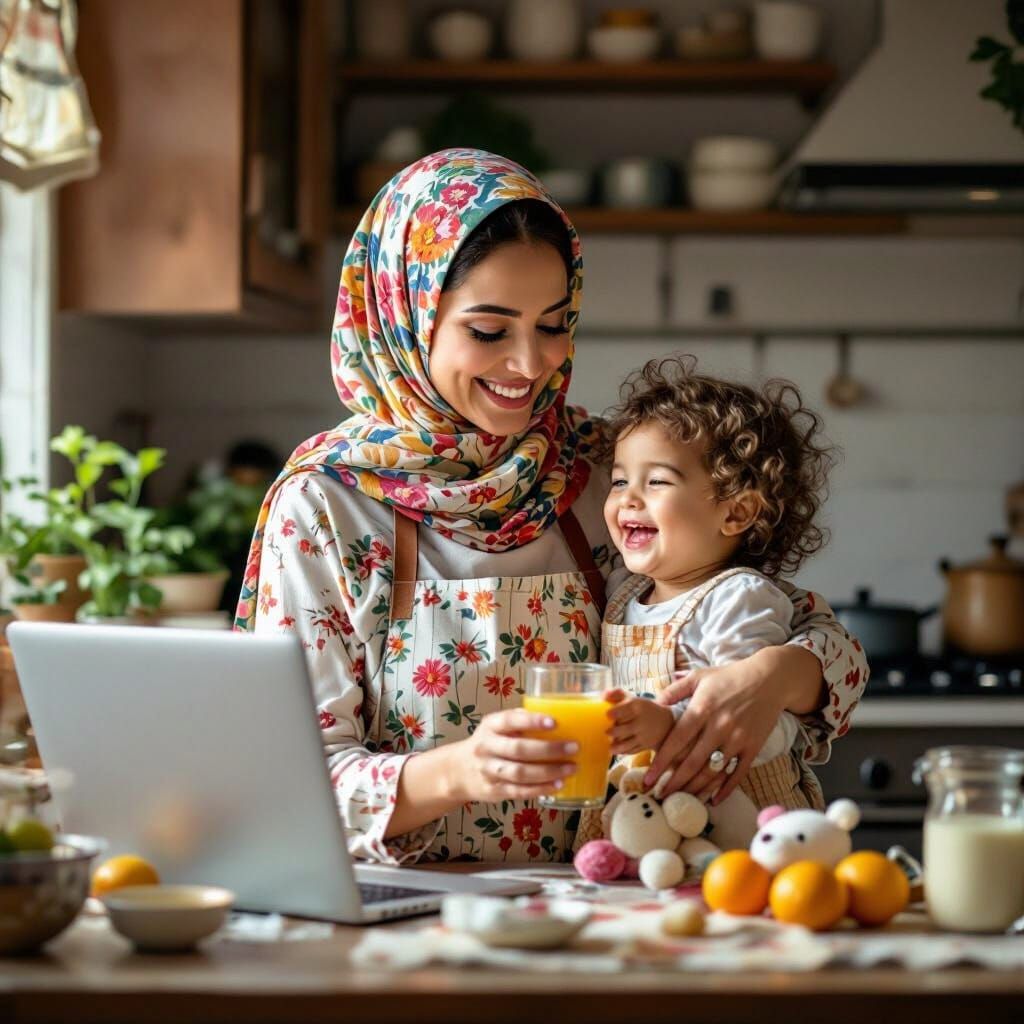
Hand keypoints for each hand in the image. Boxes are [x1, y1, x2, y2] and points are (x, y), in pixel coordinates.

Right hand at [451, 708, 578, 802]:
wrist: (458, 771)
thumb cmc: (489, 743)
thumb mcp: (496, 726)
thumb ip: (519, 720)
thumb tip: (556, 715)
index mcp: (490, 726)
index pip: (510, 720)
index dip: (532, 721)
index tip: (555, 722)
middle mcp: (487, 747)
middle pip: (518, 749)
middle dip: (549, 749)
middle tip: (573, 748)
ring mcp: (488, 771)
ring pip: (520, 773)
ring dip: (548, 772)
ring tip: (570, 769)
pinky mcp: (493, 791)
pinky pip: (519, 791)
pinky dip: (540, 789)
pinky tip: (557, 785)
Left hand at [604, 689, 674, 754]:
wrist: (666, 722)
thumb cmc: (644, 708)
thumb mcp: (633, 698)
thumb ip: (617, 694)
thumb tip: (603, 695)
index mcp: (638, 706)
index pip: (622, 710)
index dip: (613, 713)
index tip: (607, 715)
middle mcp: (641, 721)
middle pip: (622, 729)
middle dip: (612, 732)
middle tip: (606, 731)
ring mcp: (644, 735)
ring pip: (626, 743)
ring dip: (616, 746)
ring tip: (610, 746)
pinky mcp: (645, 745)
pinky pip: (631, 750)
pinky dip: (623, 751)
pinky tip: (617, 750)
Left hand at [644, 659, 786, 803]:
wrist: (770, 678)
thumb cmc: (730, 676)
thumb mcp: (699, 677)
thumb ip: (674, 690)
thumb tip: (654, 702)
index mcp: (702, 708)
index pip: (676, 740)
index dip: (661, 761)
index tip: (648, 777)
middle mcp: (719, 726)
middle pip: (692, 762)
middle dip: (674, 782)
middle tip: (659, 796)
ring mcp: (738, 739)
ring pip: (713, 772)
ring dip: (696, 789)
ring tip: (681, 800)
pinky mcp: (753, 747)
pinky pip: (737, 774)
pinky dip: (725, 790)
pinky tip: (713, 800)